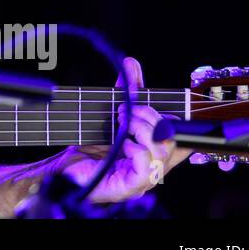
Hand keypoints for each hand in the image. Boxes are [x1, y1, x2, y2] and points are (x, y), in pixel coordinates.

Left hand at [55, 56, 191, 202]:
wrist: (65, 171)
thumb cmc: (90, 149)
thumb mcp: (110, 117)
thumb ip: (125, 92)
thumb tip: (131, 63)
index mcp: (154, 154)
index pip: (183, 140)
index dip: (176, 120)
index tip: (156, 106)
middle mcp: (154, 168)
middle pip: (172, 138)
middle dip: (149, 116)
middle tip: (125, 110)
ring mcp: (145, 179)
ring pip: (162, 150)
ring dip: (140, 128)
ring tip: (121, 123)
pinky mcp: (131, 186)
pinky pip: (145, 165)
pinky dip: (134, 147)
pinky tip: (121, 145)